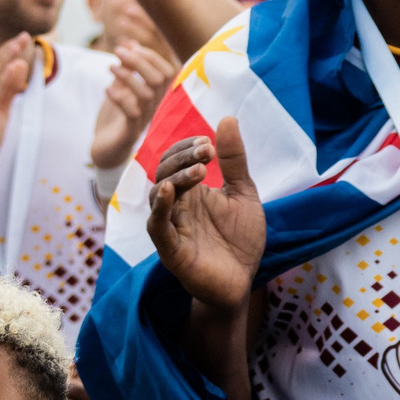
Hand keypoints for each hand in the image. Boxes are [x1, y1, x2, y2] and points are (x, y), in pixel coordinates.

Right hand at [0, 34, 32, 191]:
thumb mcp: (0, 112)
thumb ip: (9, 90)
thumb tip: (20, 66)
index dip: (7, 51)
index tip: (23, 37)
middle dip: (7, 50)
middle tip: (25, 35)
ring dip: (4, 60)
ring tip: (19, 45)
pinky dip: (1, 81)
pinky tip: (12, 68)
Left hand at [90, 41, 173, 174]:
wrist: (105, 149)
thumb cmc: (116, 116)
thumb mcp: (121, 87)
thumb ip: (127, 67)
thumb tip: (130, 44)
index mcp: (159, 96)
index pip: (168, 71)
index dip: (151, 55)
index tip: (130, 45)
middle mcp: (157, 107)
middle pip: (160, 79)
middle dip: (140, 61)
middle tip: (117, 51)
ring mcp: (146, 120)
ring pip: (148, 94)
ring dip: (128, 76)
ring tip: (109, 67)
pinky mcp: (131, 132)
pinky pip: (132, 113)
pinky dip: (120, 98)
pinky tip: (107, 89)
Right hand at [147, 117, 265, 311]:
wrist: (243, 280)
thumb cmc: (240, 239)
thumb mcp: (243, 193)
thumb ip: (234, 161)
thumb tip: (227, 118)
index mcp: (190, 191)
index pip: (174, 160)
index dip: (186, 147)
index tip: (209, 142)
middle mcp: (176, 206)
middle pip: (163, 173)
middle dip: (181, 157)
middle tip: (207, 150)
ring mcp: (171, 227)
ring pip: (158, 196)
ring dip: (176, 178)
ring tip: (199, 170)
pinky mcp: (171, 251)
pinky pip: (156, 228)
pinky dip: (159, 209)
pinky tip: (169, 192)